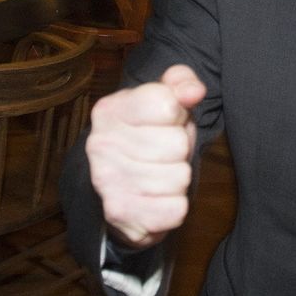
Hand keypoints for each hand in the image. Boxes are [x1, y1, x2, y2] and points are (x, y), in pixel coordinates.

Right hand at [86, 64, 206, 248]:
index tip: (166, 121)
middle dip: (181, 149)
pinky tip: (158, 197)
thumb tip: (194, 91)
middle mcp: (102, 144)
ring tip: (161, 172)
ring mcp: (107, 180)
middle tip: (165, 151)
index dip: (178, 114)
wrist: (118, 181)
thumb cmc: (149, 134)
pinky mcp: (119, 213)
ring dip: (179, 177)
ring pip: (180, 178)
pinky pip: (175, 210)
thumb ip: (182, 82)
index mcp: (111, 109)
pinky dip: (174, 206)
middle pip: (178, 144)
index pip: (167, 105)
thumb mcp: (166, 99)